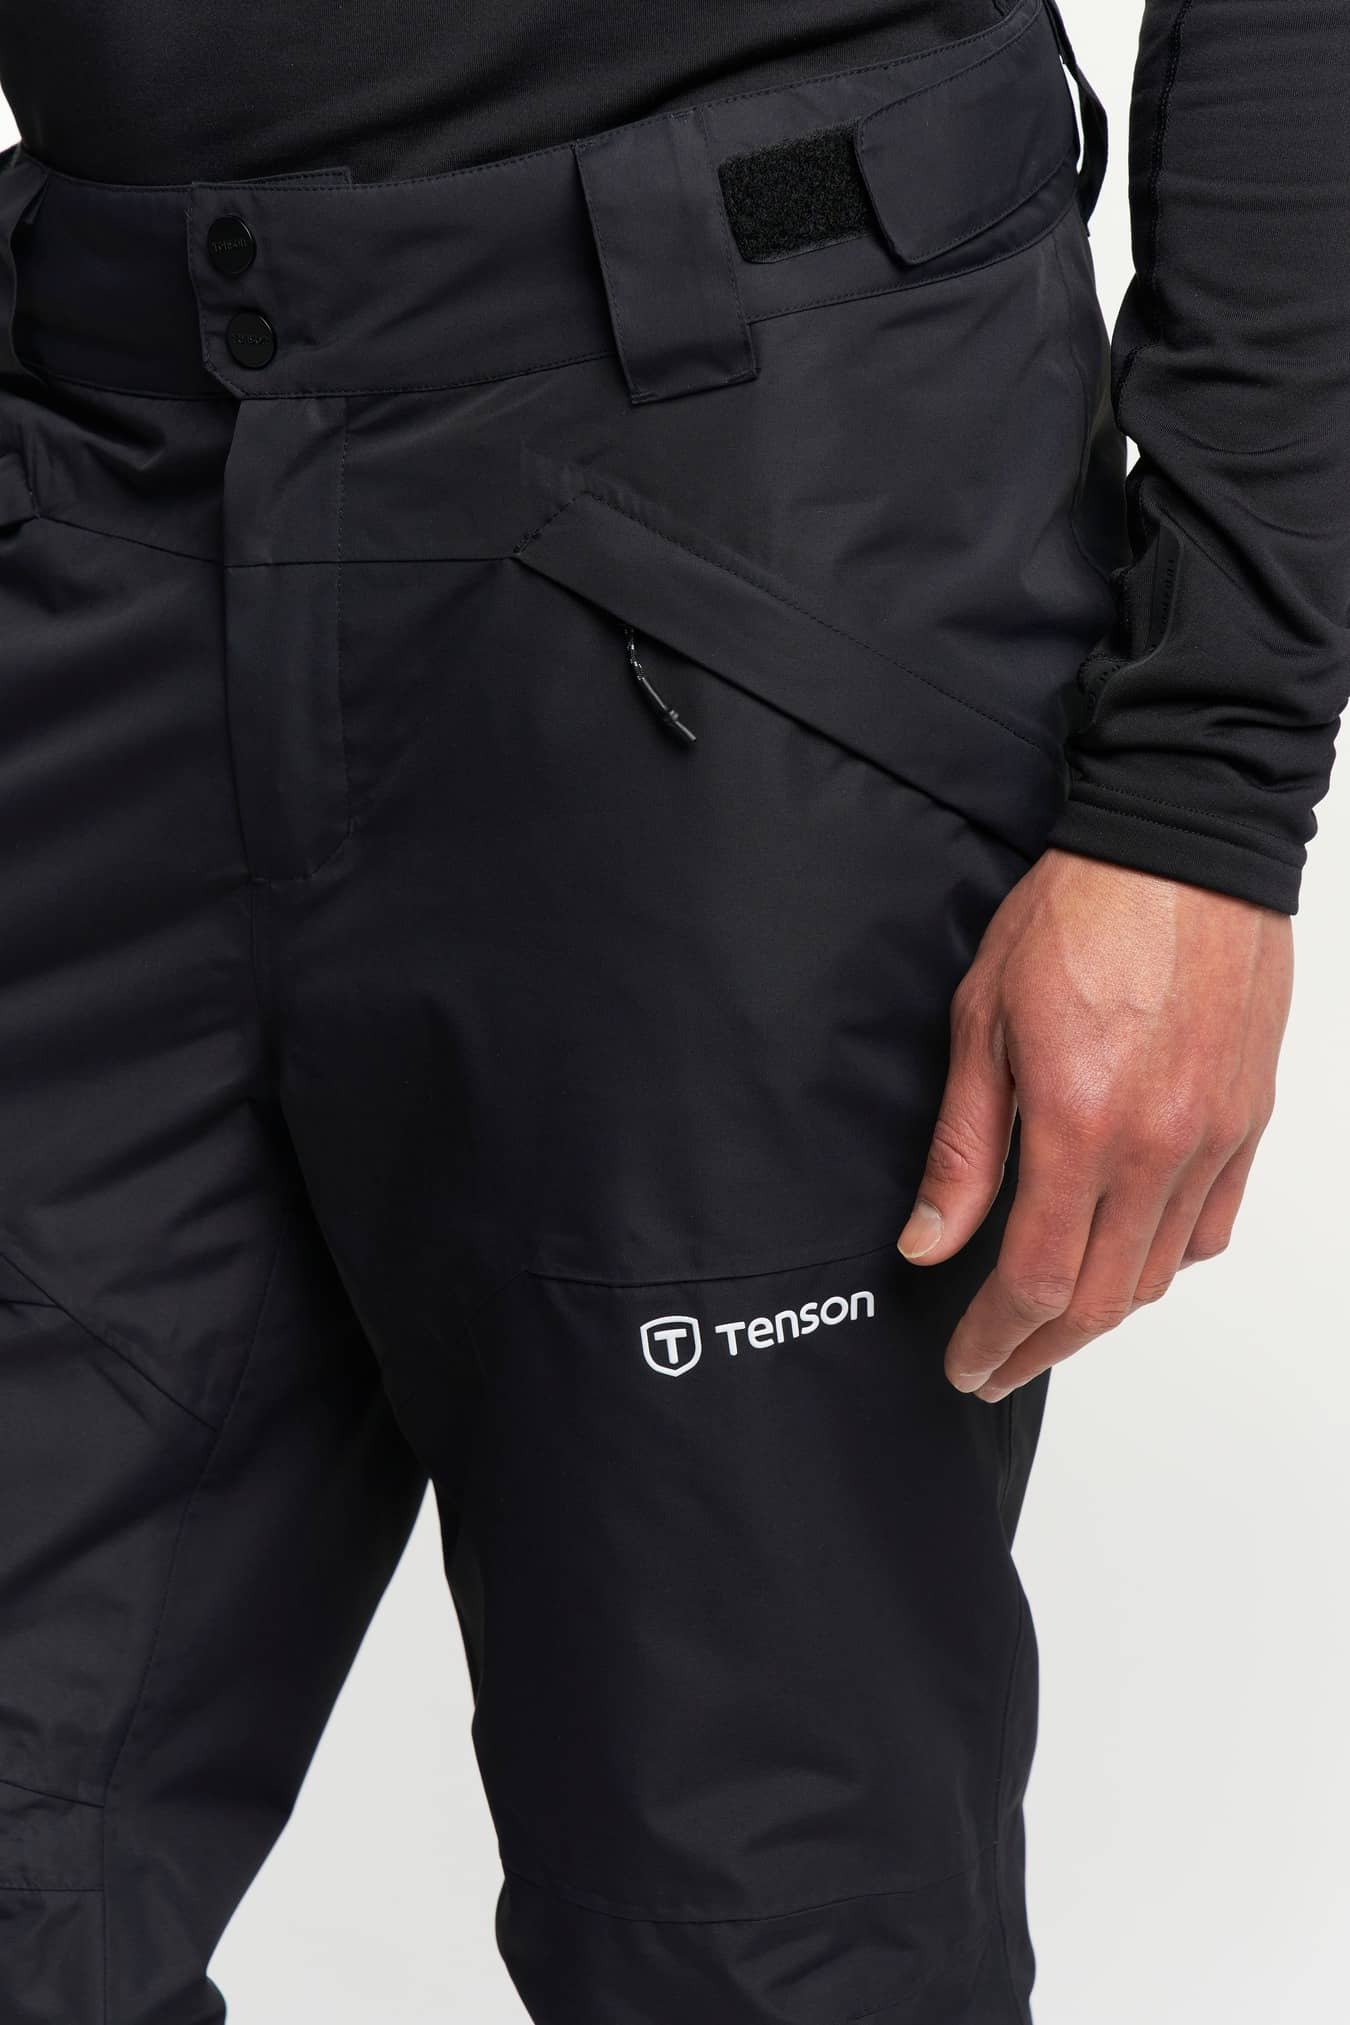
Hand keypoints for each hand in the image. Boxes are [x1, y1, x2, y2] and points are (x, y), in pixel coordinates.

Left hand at [897, 850, 1293, 1400]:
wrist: (1180, 846)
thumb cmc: (1077, 914)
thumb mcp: (982, 1021)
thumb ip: (962, 1147)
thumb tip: (929, 1243)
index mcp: (1081, 1126)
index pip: (1036, 1280)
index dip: (995, 1337)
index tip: (967, 1362)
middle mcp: (1159, 1148)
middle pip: (1102, 1299)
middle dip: (1041, 1347)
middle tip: (996, 1364)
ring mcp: (1213, 1138)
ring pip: (1160, 1272)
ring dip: (1102, 1312)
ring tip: (1050, 1321)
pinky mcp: (1247, 1119)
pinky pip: (1212, 1225)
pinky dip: (1166, 1260)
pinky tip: (1127, 1256)